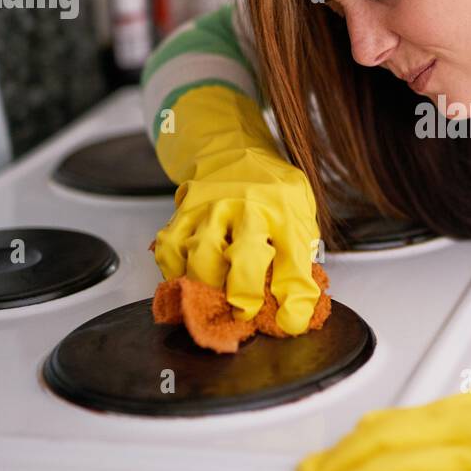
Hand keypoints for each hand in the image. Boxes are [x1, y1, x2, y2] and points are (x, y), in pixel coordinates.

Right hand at [151, 86, 321, 335]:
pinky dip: (174, 272)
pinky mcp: (183, 210)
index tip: (291, 322)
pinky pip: (170, 248)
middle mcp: (250, 207)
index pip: (295, 260)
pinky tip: (187, 279)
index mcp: (286, 211)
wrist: (234, 149)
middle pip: (245, 256)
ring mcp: (213, 207)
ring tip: (213, 299)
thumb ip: (299, 254)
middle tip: (244, 313)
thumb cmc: (271, 190)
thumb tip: (296, 305)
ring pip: (202, 254)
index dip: (295, 298)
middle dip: (244, 294)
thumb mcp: (299, 213)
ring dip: (207, 286)